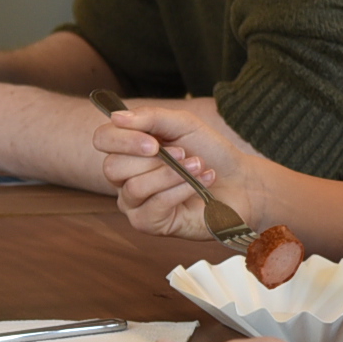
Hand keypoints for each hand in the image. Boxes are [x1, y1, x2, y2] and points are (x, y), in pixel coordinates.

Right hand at [93, 103, 268, 239]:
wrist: (240, 181)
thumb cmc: (209, 152)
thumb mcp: (183, 125)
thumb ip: (151, 117)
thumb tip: (116, 117)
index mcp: (128, 149)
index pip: (103, 140)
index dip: (122, 139)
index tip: (153, 141)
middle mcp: (125, 177)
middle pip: (113, 167)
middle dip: (153, 160)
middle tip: (183, 153)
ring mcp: (135, 203)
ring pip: (134, 188)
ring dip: (171, 174)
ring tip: (198, 166)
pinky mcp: (150, 224)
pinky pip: (152, 207)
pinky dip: (179, 191)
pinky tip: (199, 185)